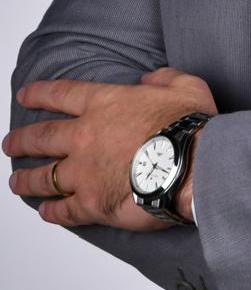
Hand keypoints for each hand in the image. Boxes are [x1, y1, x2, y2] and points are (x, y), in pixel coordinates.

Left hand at [3, 67, 216, 229]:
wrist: (193, 166)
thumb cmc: (190, 127)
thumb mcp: (184, 85)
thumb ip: (163, 78)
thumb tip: (150, 78)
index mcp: (105, 103)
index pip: (62, 94)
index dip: (39, 94)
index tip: (25, 95)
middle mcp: (86, 136)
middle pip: (41, 137)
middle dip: (21, 140)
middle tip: (10, 143)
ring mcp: (85, 172)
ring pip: (44, 176)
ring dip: (26, 178)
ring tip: (16, 181)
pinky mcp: (91, 204)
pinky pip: (63, 210)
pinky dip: (51, 212)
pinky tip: (45, 212)